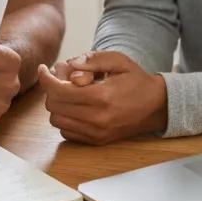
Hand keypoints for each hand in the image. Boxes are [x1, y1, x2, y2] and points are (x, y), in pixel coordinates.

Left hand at [37, 51, 167, 144]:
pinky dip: (65, 119)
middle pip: (54, 105)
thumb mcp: (118, 60)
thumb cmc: (136, 80)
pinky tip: (75, 107)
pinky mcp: (97, 141)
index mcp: (101, 96)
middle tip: (60, 78)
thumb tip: (69, 66)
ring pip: (57, 120)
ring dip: (57, 105)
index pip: (59, 90)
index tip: (44, 69)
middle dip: (52, 89)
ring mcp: (97, 132)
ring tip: (69, 92)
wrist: (157, 106)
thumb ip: (92, 60)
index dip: (46, 78)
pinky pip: (67, 132)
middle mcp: (97, 118)